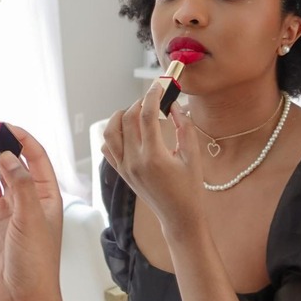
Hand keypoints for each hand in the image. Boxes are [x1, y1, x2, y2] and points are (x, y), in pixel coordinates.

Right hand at [0, 125, 64, 300]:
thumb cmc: (37, 264)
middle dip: (0, 144)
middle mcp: (30, 195)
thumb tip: (9, 156)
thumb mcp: (30, 220)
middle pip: (15, 158)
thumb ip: (20, 186)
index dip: (21, 136)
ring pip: (0, 171)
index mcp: (47, 192)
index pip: (36, 154)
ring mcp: (12, 205)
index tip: (2, 126)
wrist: (21, 295)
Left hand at [101, 83, 203, 230]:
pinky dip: (113, 134)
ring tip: (136, 111)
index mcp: (154, 156)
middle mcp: (134, 161)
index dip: (153, 95)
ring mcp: (125, 168)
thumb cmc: (190, 188)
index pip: (147, 116)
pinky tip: (126, 130)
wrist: (178, 217)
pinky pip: (108, 148)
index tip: (160, 84)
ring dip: (121, 116)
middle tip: (153, 97)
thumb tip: (174, 105)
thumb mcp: (193, 156)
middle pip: (128, 119)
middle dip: (140, 103)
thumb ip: (184, 127)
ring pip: (111, 131)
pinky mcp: (121, 173)